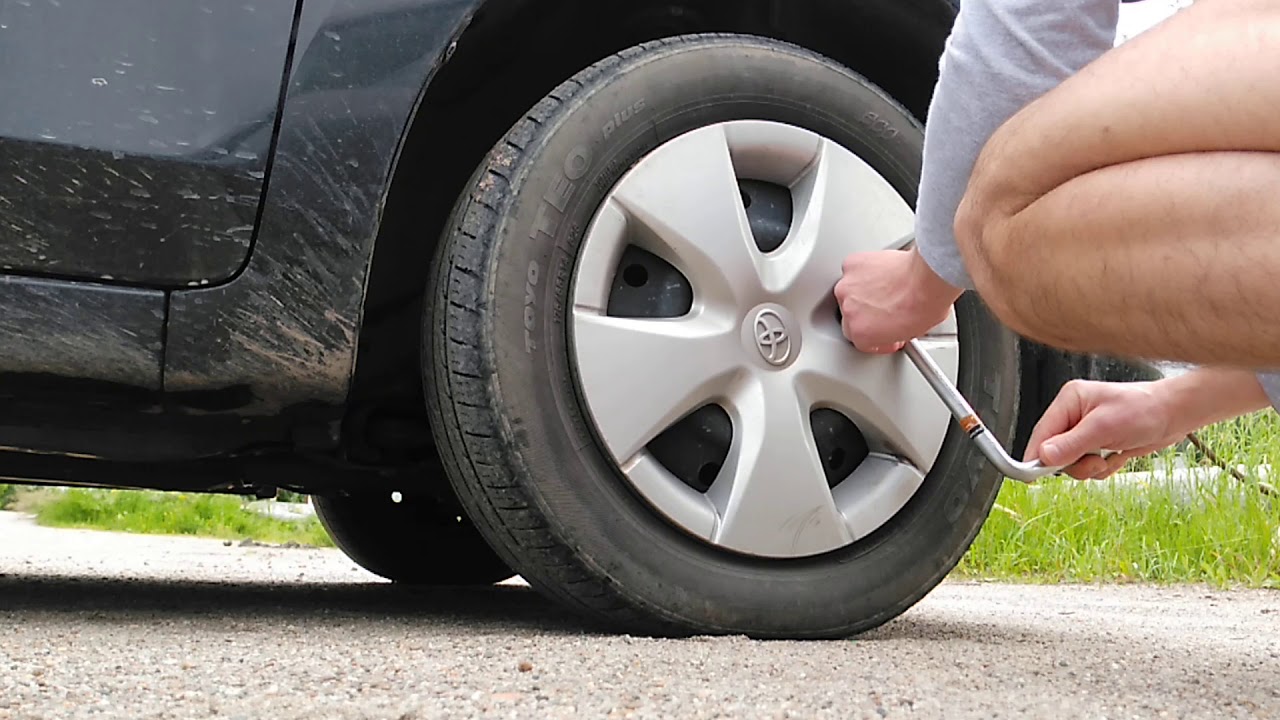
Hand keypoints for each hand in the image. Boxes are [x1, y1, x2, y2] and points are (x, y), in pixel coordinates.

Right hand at [835, 248, 961, 353]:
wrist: (928, 278)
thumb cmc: (923, 304)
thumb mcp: (909, 332)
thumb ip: (889, 333)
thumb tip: (890, 327)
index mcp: (861, 333)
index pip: (860, 339)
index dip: (874, 335)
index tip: (882, 331)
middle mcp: (849, 311)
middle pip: (852, 315)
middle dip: (868, 313)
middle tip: (886, 308)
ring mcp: (848, 286)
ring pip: (850, 291)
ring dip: (864, 291)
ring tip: (886, 288)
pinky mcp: (853, 264)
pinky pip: (854, 269)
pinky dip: (865, 270)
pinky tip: (881, 272)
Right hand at [1024, 369, 1270, 479]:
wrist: (1176, 415)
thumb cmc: (1145, 410)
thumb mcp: (1104, 428)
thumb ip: (1071, 444)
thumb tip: (1043, 457)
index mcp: (1069, 401)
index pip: (1042, 432)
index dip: (1037, 455)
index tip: (1031, 476)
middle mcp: (1074, 415)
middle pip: (1055, 451)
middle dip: (1074, 463)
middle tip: (1094, 462)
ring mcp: (1086, 431)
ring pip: (1072, 462)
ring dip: (1090, 468)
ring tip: (1108, 458)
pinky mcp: (1098, 443)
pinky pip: (1089, 466)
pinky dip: (1103, 468)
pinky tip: (1117, 456)